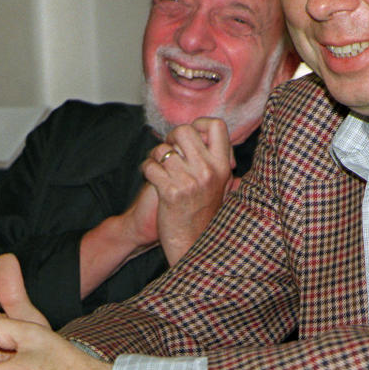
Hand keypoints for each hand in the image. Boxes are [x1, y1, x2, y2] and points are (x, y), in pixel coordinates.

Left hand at [142, 117, 235, 264]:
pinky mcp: (170, 192)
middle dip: (171, 137)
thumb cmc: (203, 215)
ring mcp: (189, 181)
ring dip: (155, 156)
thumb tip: (212, 137)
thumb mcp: (221, 186)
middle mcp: (208, 171)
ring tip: (158, 167)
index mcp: (223, 166)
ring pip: (162, 149)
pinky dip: (146, 169)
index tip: (192, 136)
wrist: (192, 245)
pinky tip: (150, 177)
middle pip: (184, 131)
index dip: (199, 124)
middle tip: (170, 150)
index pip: (216, 126)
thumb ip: (217, 162)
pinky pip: (150, 166)